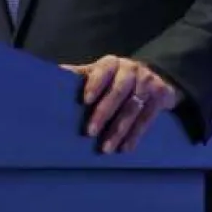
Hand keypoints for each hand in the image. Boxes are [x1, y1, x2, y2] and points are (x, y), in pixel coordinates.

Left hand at [60, 56, 180, 153]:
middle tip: (90, 132)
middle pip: (118, 92)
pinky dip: (135, 135)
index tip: (84, 101)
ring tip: (106, 148)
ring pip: (132, 109)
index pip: (102, 72)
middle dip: (104, 113)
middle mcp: (131, 70)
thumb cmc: (116, 78)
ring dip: (119, 130)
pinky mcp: (161, 96)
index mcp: (112, 63)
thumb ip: (80, 75)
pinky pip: (147, 119)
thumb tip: (50, 74)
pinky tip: (125, 148)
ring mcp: (148, 83)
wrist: (156, 76)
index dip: (94, 85)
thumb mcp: (100, 72)